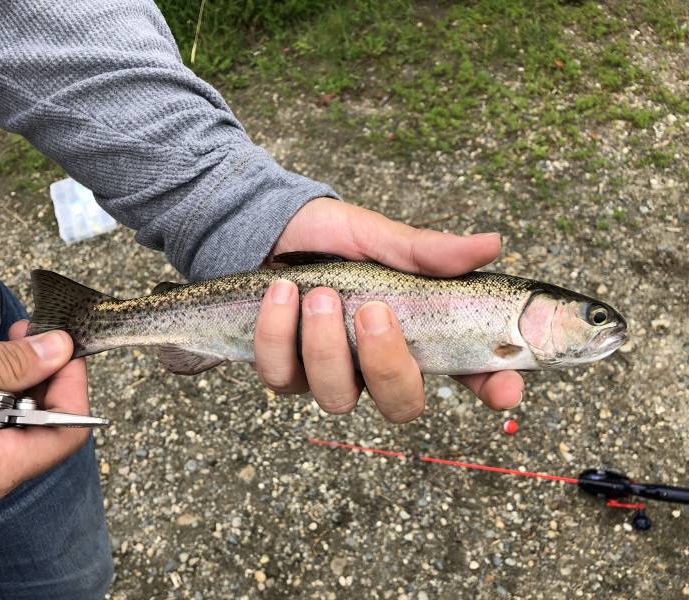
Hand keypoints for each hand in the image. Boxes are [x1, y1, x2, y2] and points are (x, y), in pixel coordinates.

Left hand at [254, 197, 523, 421]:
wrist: (273, 231)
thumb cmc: (336, 239)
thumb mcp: (380, 237)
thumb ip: (426, 251)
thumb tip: (490, 244)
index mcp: (417, 335)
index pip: (469, 374)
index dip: (492, 387)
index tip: (505, 387)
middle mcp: (378, 366)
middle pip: (400, 405)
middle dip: (386, 364)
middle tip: (372, 311)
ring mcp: (331, 375)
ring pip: (337, 397)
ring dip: (325, 344)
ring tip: (319, 293)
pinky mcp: (285, 372)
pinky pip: (281, 375)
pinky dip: (278, 332)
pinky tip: (281, 293)